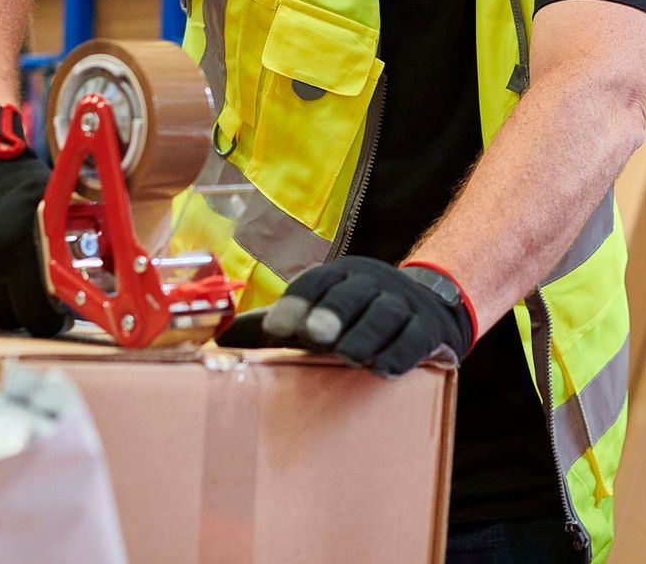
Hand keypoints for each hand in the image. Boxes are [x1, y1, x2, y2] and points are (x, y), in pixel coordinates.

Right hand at [0, 137, 68, 336]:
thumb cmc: (17, 179)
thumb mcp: (51, 205)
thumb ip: (66, 247)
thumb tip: (92, 287)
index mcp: (19, 244)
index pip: (37, 313)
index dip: (51, 321)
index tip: (57, 318)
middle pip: (8, 317)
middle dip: (26, 312)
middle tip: (36, 302)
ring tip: (9, 285)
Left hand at [217, 256, 473, 377]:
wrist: (428, 307)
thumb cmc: (354, 317)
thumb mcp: (316, 312)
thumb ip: (270, 328)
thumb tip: (216, 341)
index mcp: (340, 277)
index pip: (317, 282)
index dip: (297, 302)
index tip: (275, 328)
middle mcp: (371, 284)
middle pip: (350, 293)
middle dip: (331, 312)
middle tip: (314, 335)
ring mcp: (402, 304)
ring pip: (384, 313)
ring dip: (365, 333)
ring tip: (349, 355)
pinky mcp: (428, 329)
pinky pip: (414, 338)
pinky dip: (399, 352)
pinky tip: (383, 368)